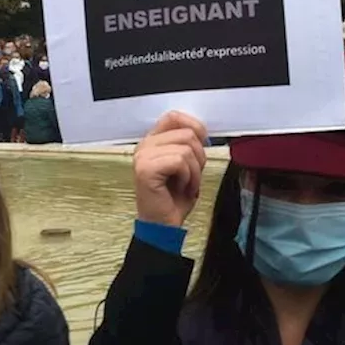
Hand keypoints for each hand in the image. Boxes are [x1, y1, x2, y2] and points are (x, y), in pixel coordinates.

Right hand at [134, 112, 207, 227]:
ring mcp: (143, 157)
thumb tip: (200, 131)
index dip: (194, 127)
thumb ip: (187, 144)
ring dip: (194, 171)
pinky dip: (189, 177)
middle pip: (186, 133)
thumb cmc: (174, 199)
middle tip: (191, 176)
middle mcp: (144, 146)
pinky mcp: (145, 169)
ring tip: (186, 184)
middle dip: (198, 157)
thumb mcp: (186, 166)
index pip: (173, 117)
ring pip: (186, 148)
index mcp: (151, 142)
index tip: (201, 144)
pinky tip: (181, 188)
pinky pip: (180, 161)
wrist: (164, 226)